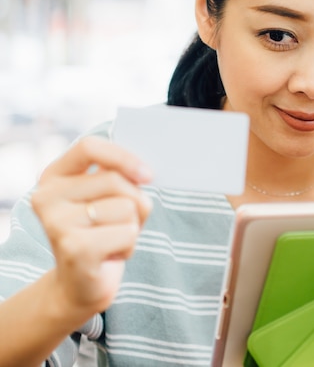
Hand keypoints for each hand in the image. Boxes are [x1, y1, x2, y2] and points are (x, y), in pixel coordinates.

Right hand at [30, 136, 152, 322]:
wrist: (80, 285)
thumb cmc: (102, 234)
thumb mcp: (110, 199)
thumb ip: (121, 177)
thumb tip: (144, 173)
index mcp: (54, 177)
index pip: (89, 147)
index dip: (123, 157)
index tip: (147, 175)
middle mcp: (47, 197)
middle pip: (115, 180)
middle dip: (135, 202)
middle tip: (120, 223)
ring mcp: (57, 223)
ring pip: (127, 207)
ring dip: (132, 227)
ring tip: (111, 240)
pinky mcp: (74, 248)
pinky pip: (128, 232)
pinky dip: (130, 245)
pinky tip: (110, 255)